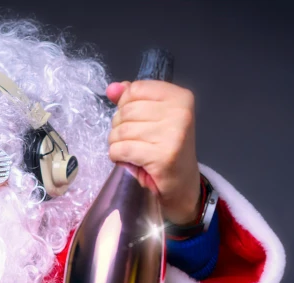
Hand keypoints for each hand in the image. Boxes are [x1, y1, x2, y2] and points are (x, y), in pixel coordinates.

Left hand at [106, 80, 201, 224]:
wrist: (181, 184)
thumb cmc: (164, 149)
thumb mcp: (151, 118)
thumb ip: (131, 100)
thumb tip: (112, 88)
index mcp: (180, 97)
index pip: (135, 89)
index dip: (125, 106)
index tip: (137, 121)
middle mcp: (180, 112)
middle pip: (126, 111)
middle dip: (120, 127)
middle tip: (134, 141)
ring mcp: (173, 134)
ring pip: (121, 131)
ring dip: (117, 143)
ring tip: (132, 151)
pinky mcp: (162, 156)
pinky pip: (121, 149)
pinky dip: (117, 157)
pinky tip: (130, 160)